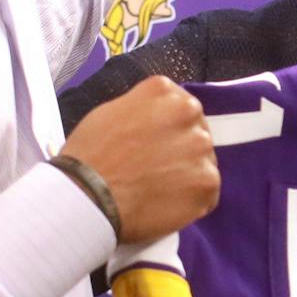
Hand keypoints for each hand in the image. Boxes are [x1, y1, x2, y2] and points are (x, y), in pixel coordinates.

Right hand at [61, 76, 219, 242]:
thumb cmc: (89, 156)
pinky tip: (166, 206)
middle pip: (195, 132)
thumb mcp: (110, 112)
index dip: (167, 129)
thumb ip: (143, 109)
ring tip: (158, 191)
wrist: (87, 196)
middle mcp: (189, 112)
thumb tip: (154, 122)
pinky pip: (206, 193)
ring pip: (202, 162)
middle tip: (156, 170)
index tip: (156, 145)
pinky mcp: (208, 181)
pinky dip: (191, 202)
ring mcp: (202, 147)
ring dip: (187, 175)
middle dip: (180, 149)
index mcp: (164, 91)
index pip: (178, 106)